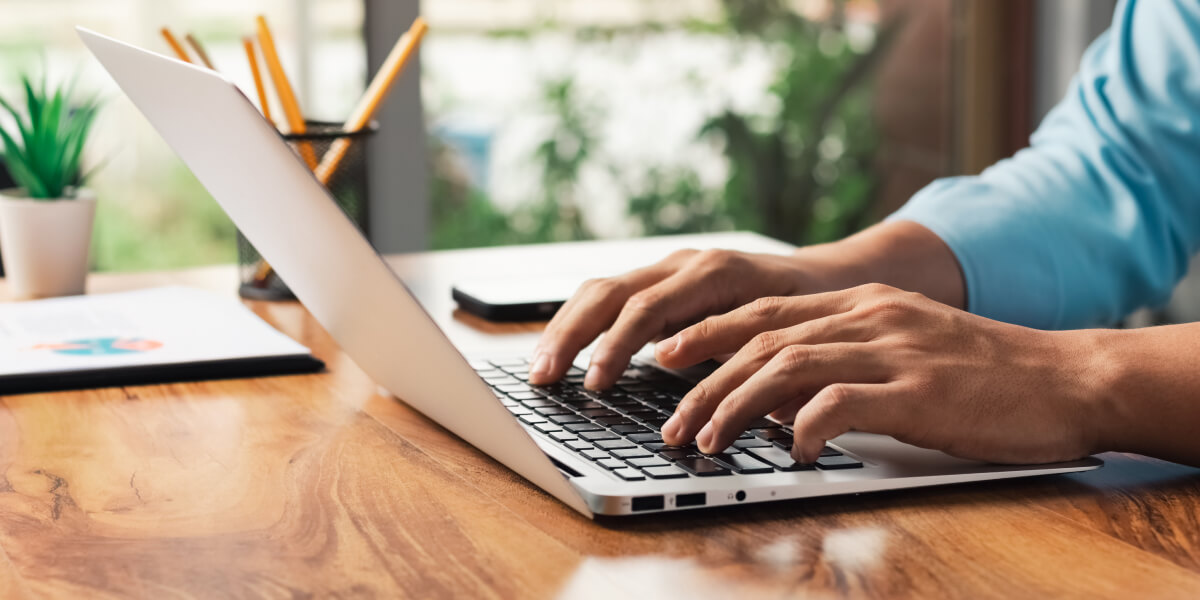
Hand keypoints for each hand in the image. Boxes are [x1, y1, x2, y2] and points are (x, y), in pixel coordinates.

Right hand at [529, 249, 825, 388]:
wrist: (829, 277)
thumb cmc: (813, 310)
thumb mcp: (785, 333)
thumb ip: (738, 352)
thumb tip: (691, 381)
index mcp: (714, 272)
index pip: (647, 307)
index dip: (616, 346)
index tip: (596, 384)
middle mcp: (684, 263)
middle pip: (609, 292)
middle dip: (571, 336)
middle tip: (545, 379)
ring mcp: (669, 269)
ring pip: (601, 290)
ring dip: (566, 329)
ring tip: (541, 370)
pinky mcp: (662, 282)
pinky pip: (611, 296)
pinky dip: (582, 323)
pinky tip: (565, 351)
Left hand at [656, 283, 1104, 463]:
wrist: (1067, 378)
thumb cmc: (982, 376)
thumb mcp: (901, 354)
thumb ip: (838, 367)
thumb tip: (772, 403)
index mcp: (861, 304)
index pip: (763, 312)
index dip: (707, 333)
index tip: (665, 359)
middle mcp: (869, 317)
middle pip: (761, 339)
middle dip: (704, 381)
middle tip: (672, 422)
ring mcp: (893, 350)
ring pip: (786, 368)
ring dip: (735, 407)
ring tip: (707, 442)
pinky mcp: (918, 391)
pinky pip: (840, 405)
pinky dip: (803, 429)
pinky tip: (790, 453)